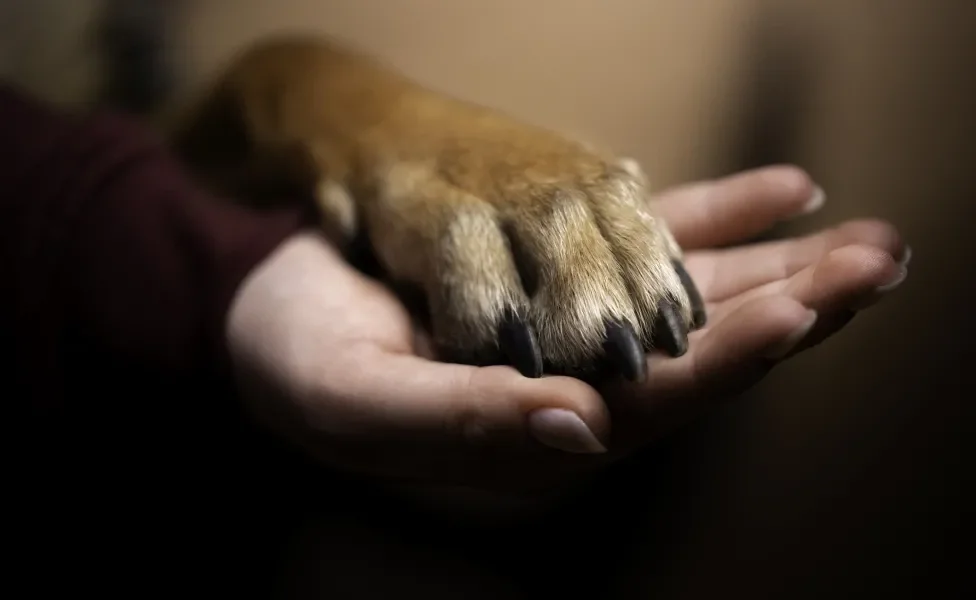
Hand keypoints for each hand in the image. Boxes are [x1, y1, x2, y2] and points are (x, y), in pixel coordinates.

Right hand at [226, 165, 907, 491]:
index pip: (651, 406)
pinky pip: (652, 243)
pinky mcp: (562, 275)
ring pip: (694, 299)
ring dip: (780, 267)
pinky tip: (784, 191)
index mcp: (531, 433)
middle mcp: (573, 385)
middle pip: (700, 353)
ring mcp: (574, 326)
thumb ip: (469, 422)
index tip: (798, 317)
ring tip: (868, 241)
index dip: (727, 363)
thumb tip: (583, 427)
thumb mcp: (361, 400)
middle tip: (879, 265)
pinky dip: (717, 218)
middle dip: (792, 311)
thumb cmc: (297, 362)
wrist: (270, 309)